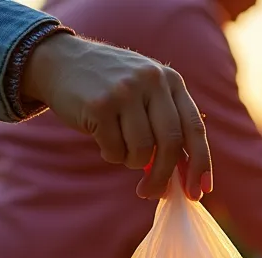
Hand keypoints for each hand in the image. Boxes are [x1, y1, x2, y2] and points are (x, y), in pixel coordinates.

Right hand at [24, 33, 212, 200]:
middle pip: (171, 144)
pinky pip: (115, 150)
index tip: (199, 192)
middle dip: (164, 176)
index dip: (201, 163)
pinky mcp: (99, 105)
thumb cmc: (110, 87)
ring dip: (131, 161)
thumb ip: (167, 124)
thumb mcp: (145, 92)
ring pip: (142, 151)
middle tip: (153, 193)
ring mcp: (125, 92)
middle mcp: (152, 82)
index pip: (194, 128)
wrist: (60, 61)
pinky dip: (111, 154)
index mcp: (170, 80)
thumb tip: (186, 176)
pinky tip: (102, 139)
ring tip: (120, 149)